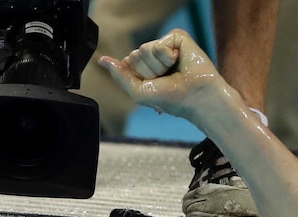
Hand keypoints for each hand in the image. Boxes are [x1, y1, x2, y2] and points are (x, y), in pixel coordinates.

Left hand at [98, 29, 222, 121]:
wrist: (195, 96)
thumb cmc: (170, 98)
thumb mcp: (138, 90)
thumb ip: (120, 74)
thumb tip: (102, 60)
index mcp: (145, 67)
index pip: (127, 63)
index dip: (138, 77)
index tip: (154, 85)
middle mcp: (154, 55)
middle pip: (133, 56)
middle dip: (147, 72)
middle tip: (165, 79)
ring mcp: (165, 45)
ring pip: (143, 50)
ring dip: (157, 66)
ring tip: (173, 71)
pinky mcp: (177, 38)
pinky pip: (157, 44)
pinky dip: (166, 57)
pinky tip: (178, 60)